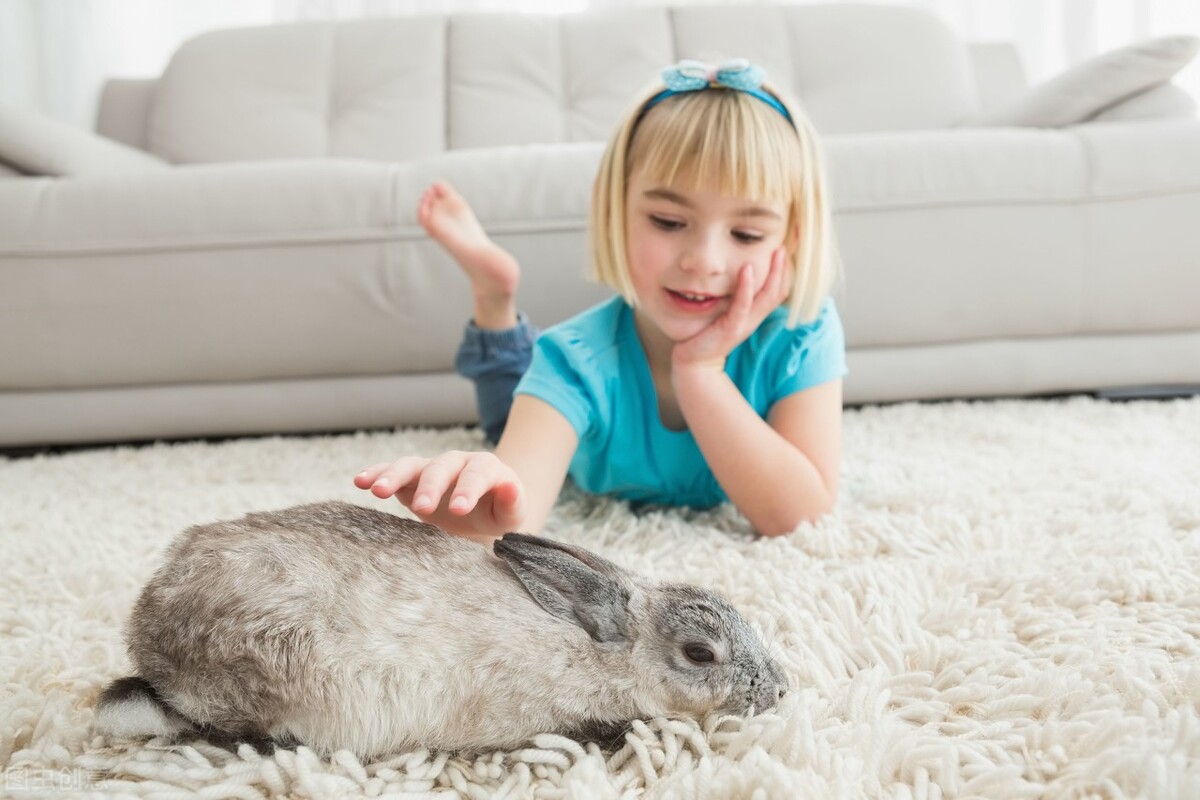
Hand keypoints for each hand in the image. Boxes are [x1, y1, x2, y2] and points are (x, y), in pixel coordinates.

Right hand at [354, 450, 524, 540]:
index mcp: (485, 468)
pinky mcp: (411, 478)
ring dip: (394, 475)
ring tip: (376, 491)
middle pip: (441, 467)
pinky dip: (376, 473)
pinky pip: (392, 472)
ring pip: (411, 465)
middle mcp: (456, 462)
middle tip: (422, 508)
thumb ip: (512, 501)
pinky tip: (360, 481)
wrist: (481, 511)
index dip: (468, 489)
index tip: (459, 509)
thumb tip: (510, 486)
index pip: (477, 473)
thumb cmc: (499, 513)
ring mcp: (431, 468)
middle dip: (430, 486)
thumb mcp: (512, 514)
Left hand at [671, 247, 789, 373]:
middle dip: (785, 267)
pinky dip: (746, 288)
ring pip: (767, 297)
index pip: (778, 289)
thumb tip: (734, 269)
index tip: (786, 246)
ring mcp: (744, 324)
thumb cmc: (706, 333)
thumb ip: (732, 295)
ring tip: (776, 252)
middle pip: (779, 291)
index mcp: (754, 313)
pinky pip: (742, 306)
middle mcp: (754, 318)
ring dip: (774, 274)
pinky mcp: (730, 328)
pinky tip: (746, 270)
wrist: (694, 362)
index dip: (785, 269)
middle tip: (788, 243)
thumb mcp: (724, 311)